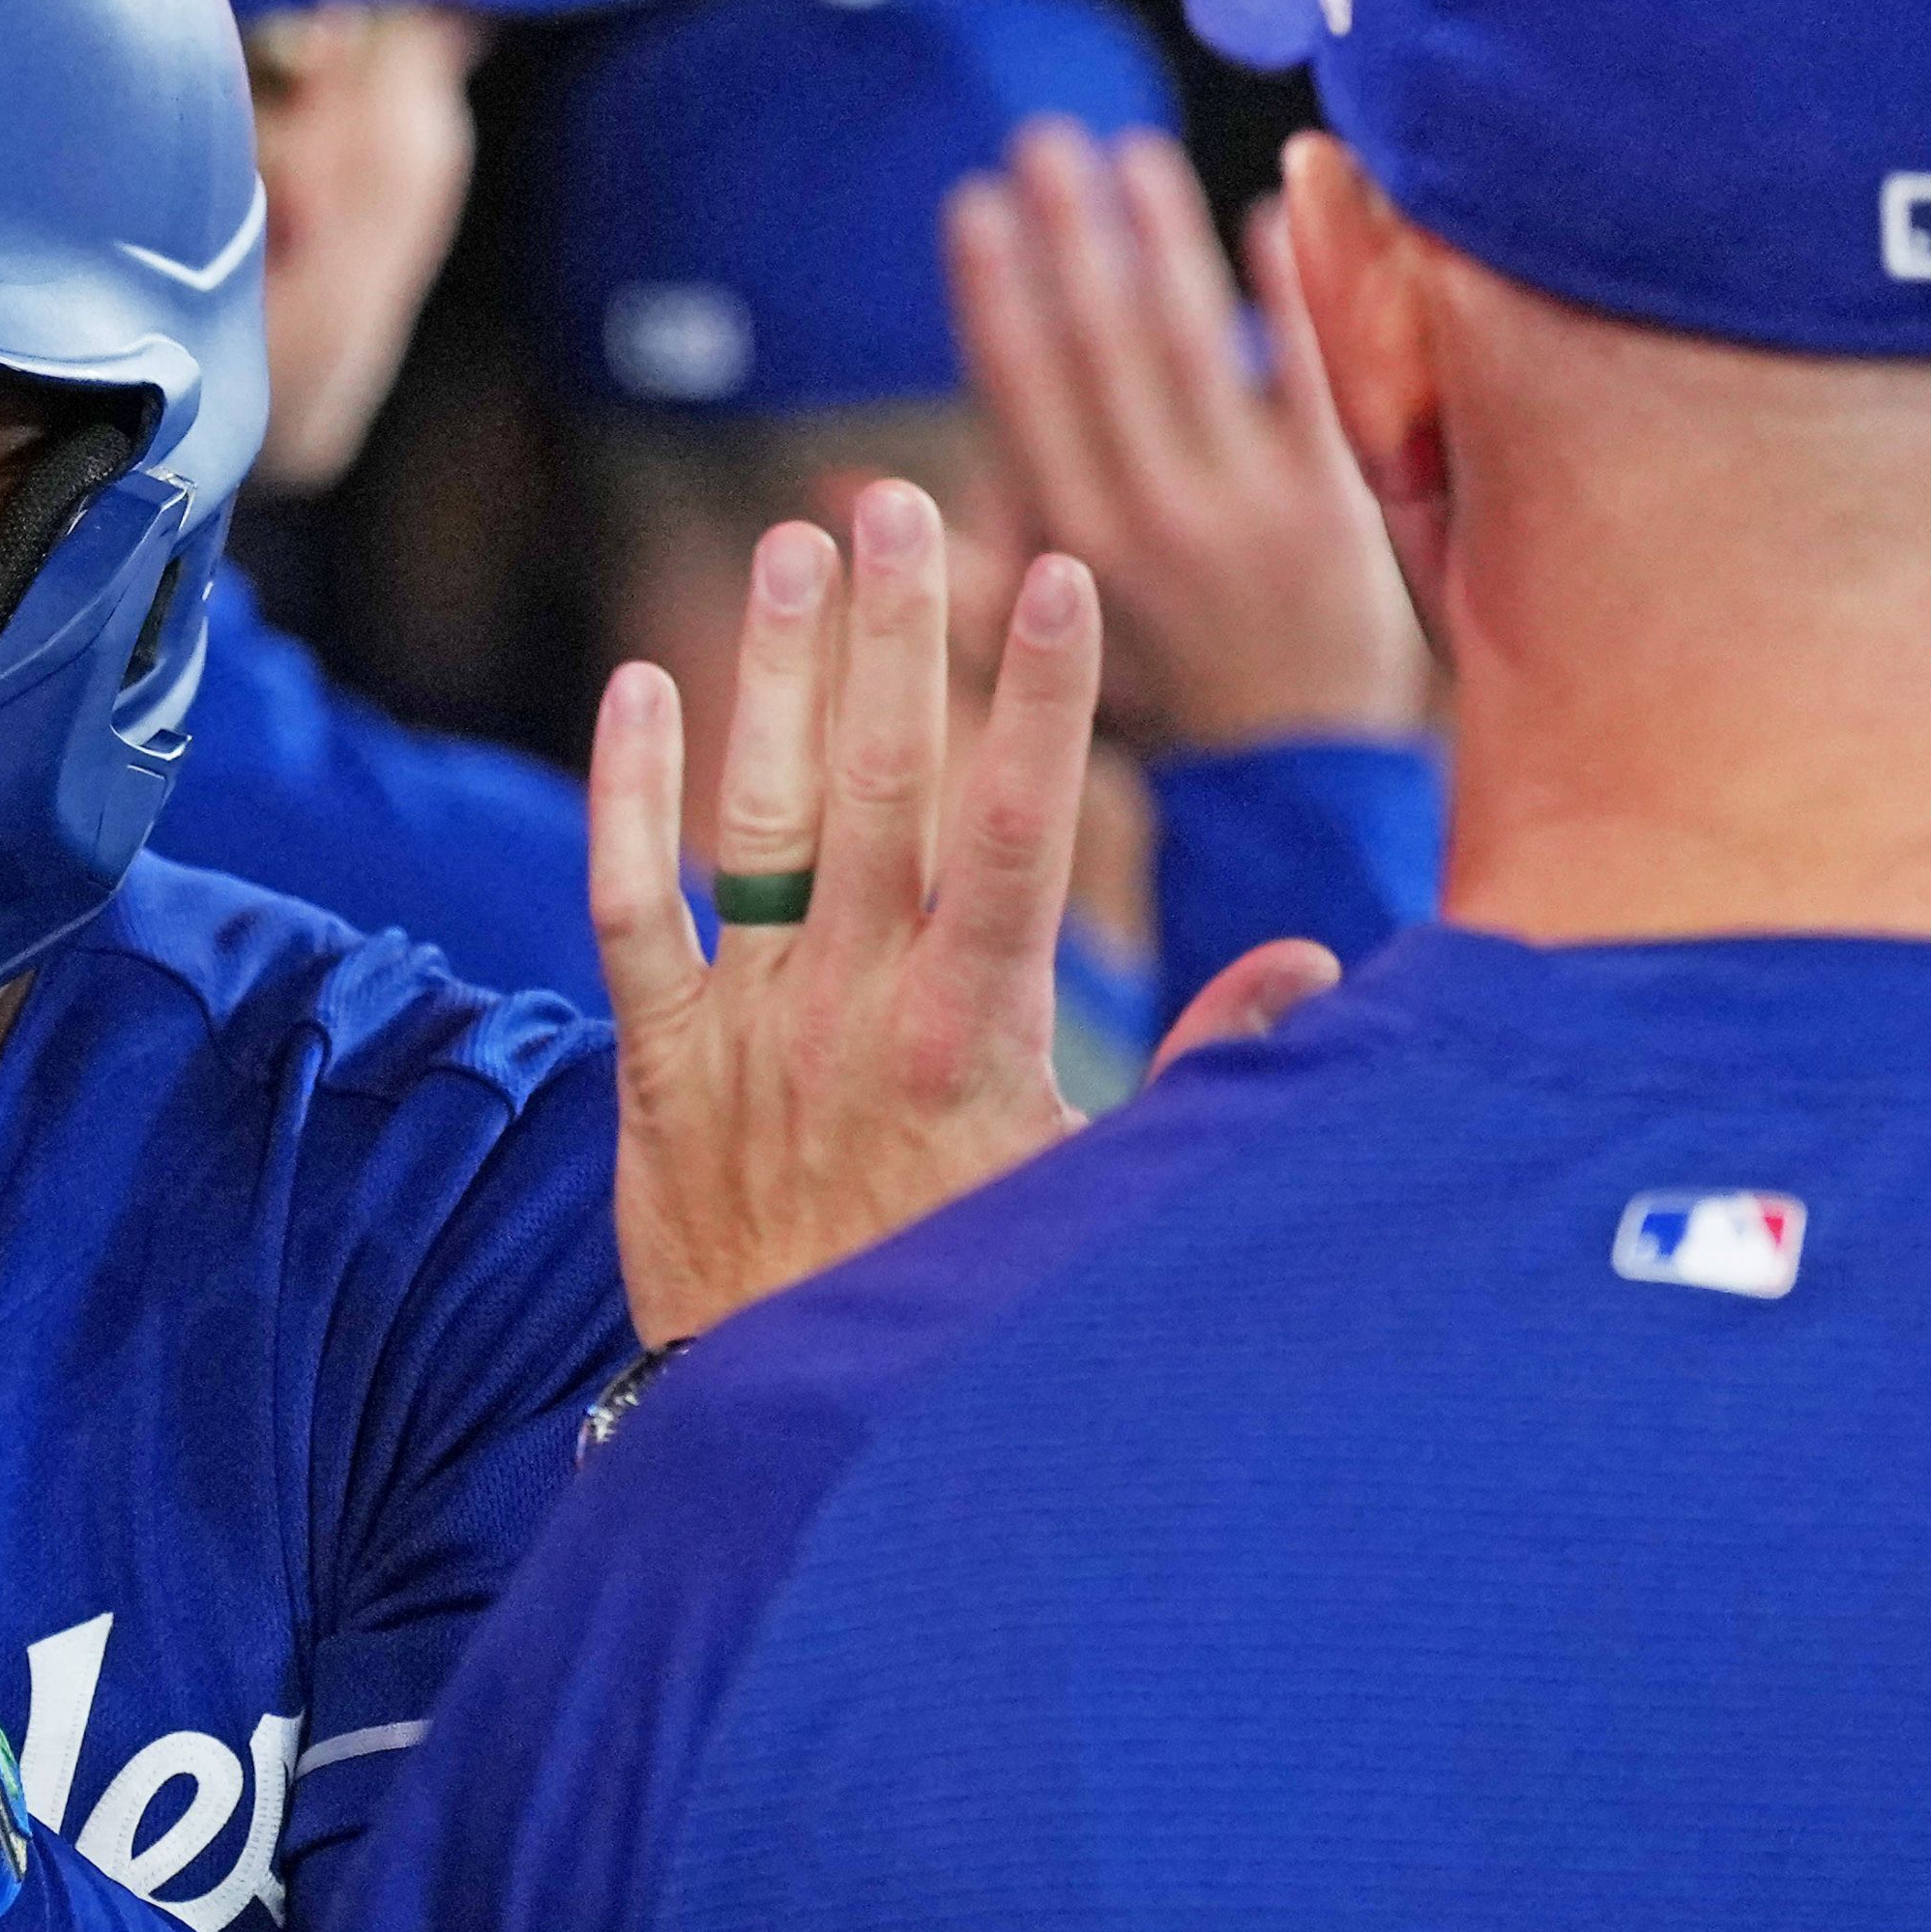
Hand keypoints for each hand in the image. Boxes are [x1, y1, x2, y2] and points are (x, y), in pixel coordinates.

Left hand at [587, 483, 1329, 1346]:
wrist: (793, 1431)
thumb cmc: (962, 1306)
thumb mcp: (1097, 1198)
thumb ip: (1197, 1069)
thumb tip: (1306, 966)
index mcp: (969, 1036)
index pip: (1011, 830)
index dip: (1035, 696)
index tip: (1056, 576)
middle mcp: (850, 1012)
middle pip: (879, 788)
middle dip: (894, 635)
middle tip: (894, 500)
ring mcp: (742, 1029)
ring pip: (753, 819)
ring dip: (773, 675)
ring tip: (790, 547)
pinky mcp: (651, 1063)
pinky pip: (624, 909)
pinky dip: (624, 799)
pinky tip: (639, 692)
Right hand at [945, 118, 1434, 754]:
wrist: (1298, 793)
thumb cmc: (1153, 715)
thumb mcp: (1024, 655)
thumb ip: (943, 558)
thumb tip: (824, 489)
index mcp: (1069, 548)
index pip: (1020, 394)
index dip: (993, 294)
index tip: (972, 205)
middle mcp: (1151, 521)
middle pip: (1101, 347)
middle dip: (1070, 236)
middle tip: (1045, 143)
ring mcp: (1251, 509)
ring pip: (1194, 345)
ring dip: (1161, 239)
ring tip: (1134, 156)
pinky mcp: (1341, 506)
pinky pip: (1314, 377)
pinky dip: (1290, 293)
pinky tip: (1269, 210)